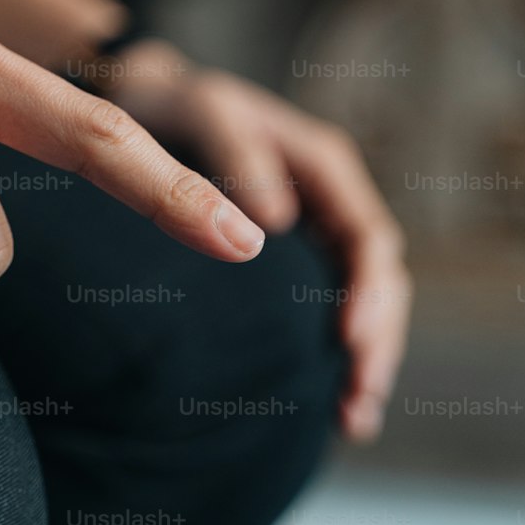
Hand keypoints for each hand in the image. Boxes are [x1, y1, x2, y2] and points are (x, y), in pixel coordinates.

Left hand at [103, 40, 411, 442]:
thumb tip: (273, 223)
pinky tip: (321, 406)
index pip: (369, 239)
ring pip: (357, 305)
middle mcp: (328, 204)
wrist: (146, 101)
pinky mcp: (285, 264)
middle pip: (378, 283)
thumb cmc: (177, 104)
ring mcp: (311, 235)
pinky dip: (325, 357)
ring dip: (361, 361)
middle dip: (377, 344)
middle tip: (359, 403)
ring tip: (353, 423)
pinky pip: (319, 312)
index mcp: (325, 168)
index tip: (350, 340)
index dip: (369, 293)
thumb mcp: (207, 111)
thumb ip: (237, 158)